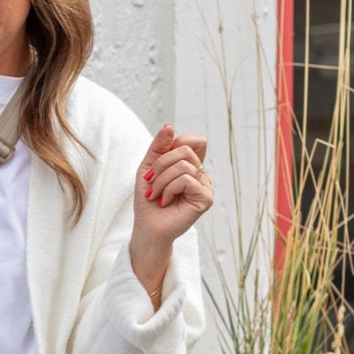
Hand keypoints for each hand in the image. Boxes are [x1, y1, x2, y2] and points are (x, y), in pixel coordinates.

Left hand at [129, 124, 212, 298]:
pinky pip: (187, 179)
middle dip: (161, 165)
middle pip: (185, 150)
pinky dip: (169, 189)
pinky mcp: (206, 198)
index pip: (192, 140)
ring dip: (162, 180)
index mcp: (191, 164)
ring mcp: (206, 186)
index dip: (172, 146)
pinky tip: (165, 201)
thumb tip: (169, 126)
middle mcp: (201, 174)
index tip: (156, 164)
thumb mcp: (149, 166)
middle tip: (151, 183)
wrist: (147, 227)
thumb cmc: (148, 198)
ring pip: (184, 165)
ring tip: (156, 194)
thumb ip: (159, 146)